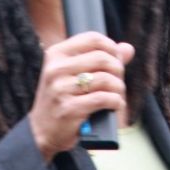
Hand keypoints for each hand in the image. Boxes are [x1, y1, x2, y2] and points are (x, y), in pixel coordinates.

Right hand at [29, 32, 134, 162]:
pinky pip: (104, 99)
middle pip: (102, 58)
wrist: (41, 131)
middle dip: (118, 69)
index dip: (111, 47)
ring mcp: (61, 89)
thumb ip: (101, 59)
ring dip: (118, 87)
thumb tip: (128, 48)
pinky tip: (116, 104)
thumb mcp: (73, 74)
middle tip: (118, 80)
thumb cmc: (62, 98)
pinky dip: (116, 101)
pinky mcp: (69, 109)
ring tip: (117, 94)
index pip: (92, 38)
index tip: (117, 59)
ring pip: (105, 79)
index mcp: (56, 54)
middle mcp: (56, 68)